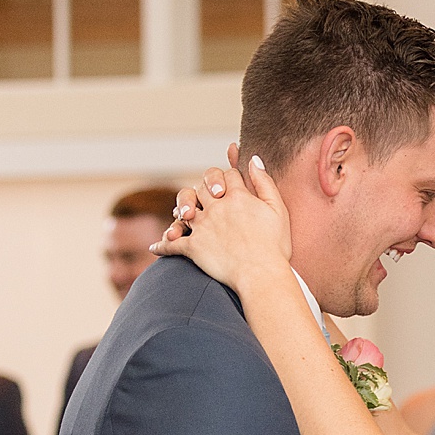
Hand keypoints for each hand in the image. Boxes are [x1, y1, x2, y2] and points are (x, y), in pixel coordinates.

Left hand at [151, 151, 293, 292]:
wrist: (261, 275)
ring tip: (183, 215)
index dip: (230, 178)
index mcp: (238, 196)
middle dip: (205, 190)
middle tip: (211, 198)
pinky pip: (172, 243)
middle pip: (202, 187)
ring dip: (182, 210)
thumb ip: (264, 182)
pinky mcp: (193, 247)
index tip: (231, 184)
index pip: (228, 175)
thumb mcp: (278, 209)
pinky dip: (163, 245)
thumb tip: (253, 159)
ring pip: (184, 209)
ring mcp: (202, 227)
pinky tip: (156, 247)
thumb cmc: (274, 246)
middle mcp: (216, 207)